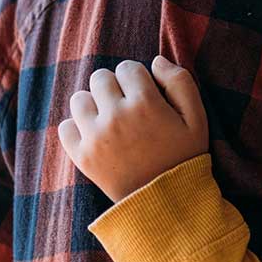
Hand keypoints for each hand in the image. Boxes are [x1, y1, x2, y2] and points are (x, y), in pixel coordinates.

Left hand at [59, 56, 208, 202]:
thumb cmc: (184, 156)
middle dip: (114, 85)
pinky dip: (77, 127)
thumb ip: (181, 82)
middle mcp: (116, 116)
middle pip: (100, 77)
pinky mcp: (81, 156)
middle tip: (127, 104)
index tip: (145, 93)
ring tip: (110, 117)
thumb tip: (156, 60)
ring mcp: (95, 137)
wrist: (166, 201)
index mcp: (146, 103)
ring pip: (79, 99)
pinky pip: (65, 126)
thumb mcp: (197, 118)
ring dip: (94, 103)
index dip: (138, 77)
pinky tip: (96, 134)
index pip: (127, 68)